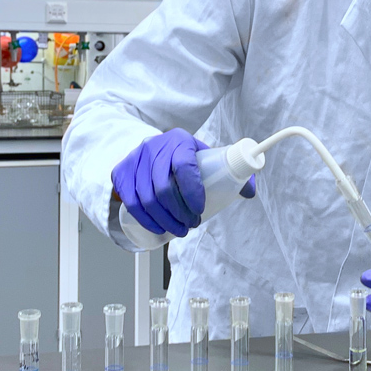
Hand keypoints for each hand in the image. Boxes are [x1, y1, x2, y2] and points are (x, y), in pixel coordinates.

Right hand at [111, 129, 255, 237]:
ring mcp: (134, 159)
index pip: (185, 166)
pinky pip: (130, 202)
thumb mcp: (204, 157)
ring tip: (179, 230)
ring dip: (164, 221)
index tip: (200, 209)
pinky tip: (158, 227)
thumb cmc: (183, 156)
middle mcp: (153, 147)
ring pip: (146, 199)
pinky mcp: (120, 172)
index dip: (192, 191)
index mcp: (179, 140)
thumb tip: (249, 191)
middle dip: (179, 213)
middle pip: (163, 188)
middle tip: (191, 224)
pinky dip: (145, 220)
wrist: (152, 148)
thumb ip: (229, 172)